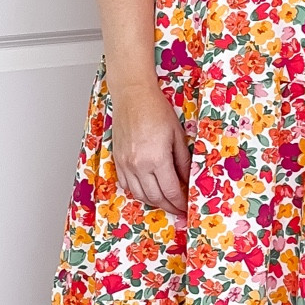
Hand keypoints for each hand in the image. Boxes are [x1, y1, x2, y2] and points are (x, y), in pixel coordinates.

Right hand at [109, 83, 190, 216]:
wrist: (133, 96)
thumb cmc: (156, 110)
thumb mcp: (177, 135)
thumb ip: (182, 160)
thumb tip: (187, 179)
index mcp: (156, 159)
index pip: (171, 191)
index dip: (180, 202)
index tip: (186, 207)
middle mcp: (139, 165)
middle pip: (155, 197)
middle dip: (169, 206)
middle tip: (178, 209)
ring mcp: (126, 164)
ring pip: (139, 194)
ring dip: (153, 201)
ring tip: (165, 202)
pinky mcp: (118, 160)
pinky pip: (126, 184)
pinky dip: (137, 192)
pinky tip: (147, 190)